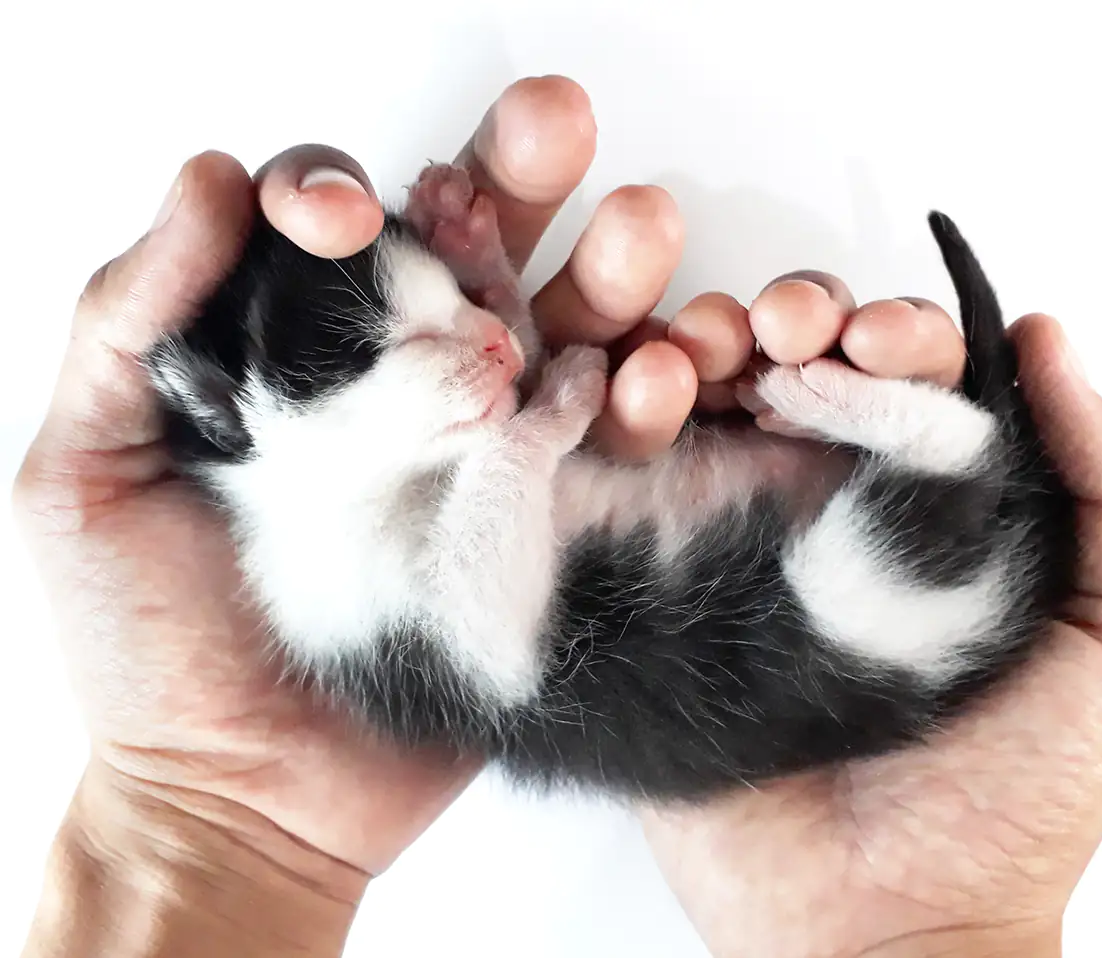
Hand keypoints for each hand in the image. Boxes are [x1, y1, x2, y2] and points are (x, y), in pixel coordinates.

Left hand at [13, 75, 689, 946]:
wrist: (249, 798)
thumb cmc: (152, 649)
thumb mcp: (87, 474)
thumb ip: (131, 325)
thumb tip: (207, 180)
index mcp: (292, 360)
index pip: (331, 236)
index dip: (341, 196)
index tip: (343, 222)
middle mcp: (395, 389)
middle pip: (467, 253)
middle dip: (515, 182)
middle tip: (556, 125)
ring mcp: (479, 453)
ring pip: (559, 330)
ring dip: (608, 272)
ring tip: (641, 231)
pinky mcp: (542, 523)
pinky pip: (607, 447)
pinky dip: (643, 400)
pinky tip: (658, 370)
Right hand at [637, 282, 1101, 956]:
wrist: (886, 925)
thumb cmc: (1018, 800)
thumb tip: (1049, 339)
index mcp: (928, 502)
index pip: (903, 374)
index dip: (890, 332)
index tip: (875, 341)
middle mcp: (824, 506)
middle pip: (794, 369)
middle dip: (787, 322)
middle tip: (784, 338)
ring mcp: (733, 540)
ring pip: (705, 404)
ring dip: (699, 351)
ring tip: (701, 359)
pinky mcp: (661, 586)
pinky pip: (628, 478)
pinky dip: (621, 414)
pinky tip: (635, 397)